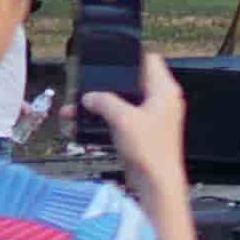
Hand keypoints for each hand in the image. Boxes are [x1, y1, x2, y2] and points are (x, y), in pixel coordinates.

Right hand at [93, 50, 190, 192]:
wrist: (156, 182)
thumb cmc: (150, 150)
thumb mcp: (123, 119)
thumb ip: (105, 103)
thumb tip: (91, 97)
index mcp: (164, 90)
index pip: (149, 60)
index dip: (130, 57)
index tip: (109, 60)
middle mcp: (160, 101)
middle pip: (129, 83)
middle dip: (104, 87)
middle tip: (85, 89)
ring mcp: (151, 118)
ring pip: (121, 104)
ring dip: (98, 107)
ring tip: (75, 111)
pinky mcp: (142, 133)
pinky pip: (119, 121)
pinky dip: (103, 122)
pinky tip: (82, 127)